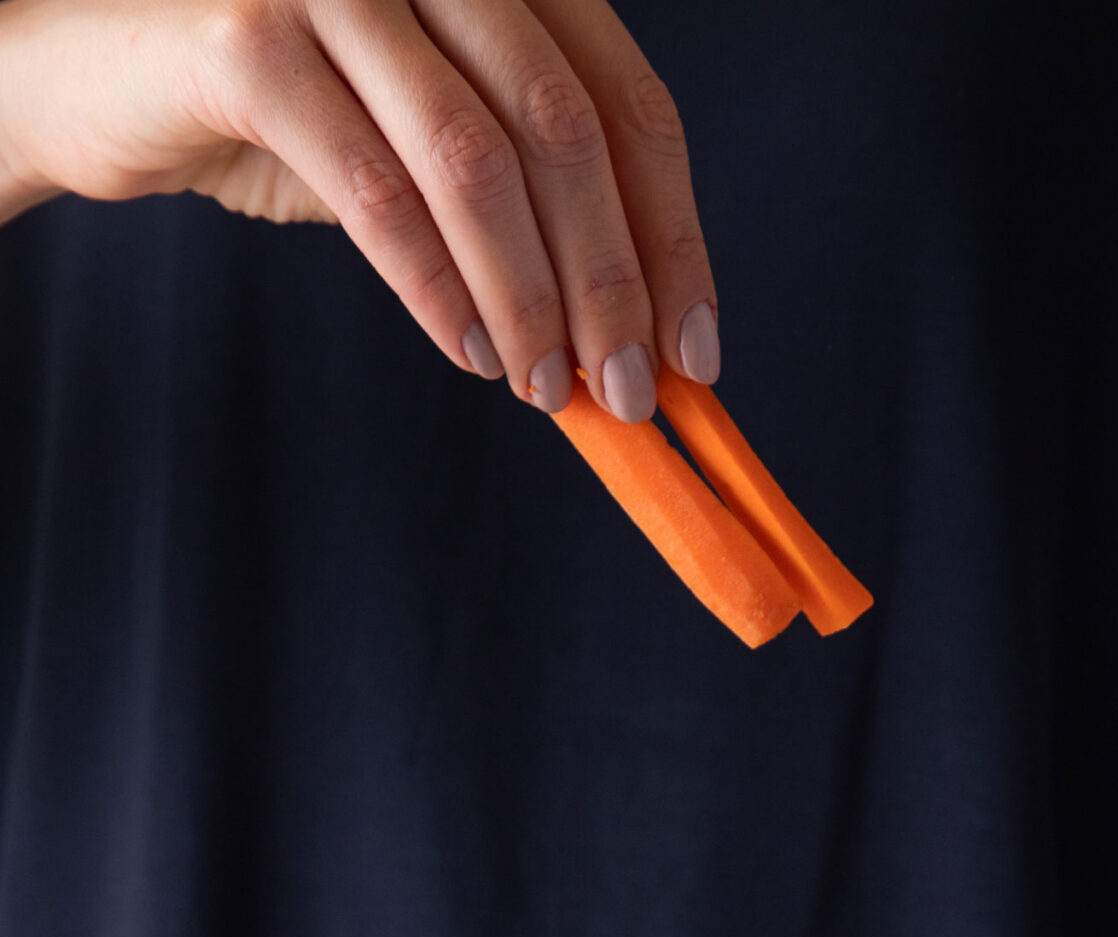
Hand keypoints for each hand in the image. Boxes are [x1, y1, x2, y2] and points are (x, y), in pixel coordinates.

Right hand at [0, 0, 720, 417]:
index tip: (695, 351)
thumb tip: (636, 338)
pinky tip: (471, 353)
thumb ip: (527, 206)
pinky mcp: (248, 39)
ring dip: (528, 297)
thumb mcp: (427, 149)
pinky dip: (435, 287)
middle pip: (565, 128)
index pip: (624, 101)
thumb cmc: (283, 120)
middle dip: (611, 281)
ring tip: (549, 391)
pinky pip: (374, 187)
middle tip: (629, 392)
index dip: (671, 235)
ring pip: (475, 160)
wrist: (99, 83)